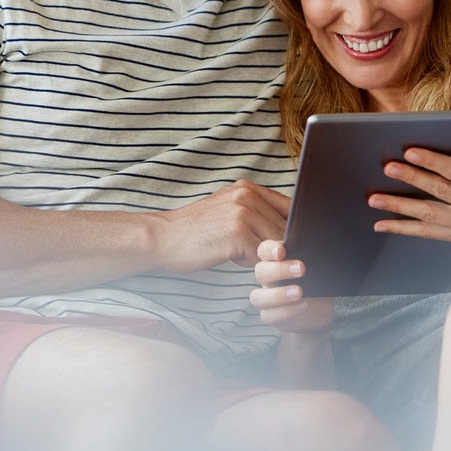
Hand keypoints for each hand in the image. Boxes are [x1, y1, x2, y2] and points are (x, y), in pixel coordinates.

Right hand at [153, 179, 289, 271]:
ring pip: (275, 244)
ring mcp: (242, 213)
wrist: (161, 238)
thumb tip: (287, 233)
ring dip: (260, 255)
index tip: (276, 240)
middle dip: (273, 246)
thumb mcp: (226, 212)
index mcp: (246, 188)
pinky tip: (229, 256)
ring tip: (236, 251)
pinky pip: (260, 257)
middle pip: (284, 228)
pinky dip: (248, 263)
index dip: (288, 228)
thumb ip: (256, 215)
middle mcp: (247, 195)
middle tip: (248, 249)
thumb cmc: (193, 231)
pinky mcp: (237, 234)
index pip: (289, 207)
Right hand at [249, 239, 333, 333]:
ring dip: (278, 294)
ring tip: (299, 292)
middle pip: (261, 271)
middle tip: (301, 269)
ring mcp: (266, 298)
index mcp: (274, 261)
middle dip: (280, 270)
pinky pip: (269, 315)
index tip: (282, 251)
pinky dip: (286, 311)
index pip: (264, 250)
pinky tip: (303, 306)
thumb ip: (313, 258)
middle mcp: (267, 278)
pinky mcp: (271, 315)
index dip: (270, 250)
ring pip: (258, 297)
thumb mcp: (318, 268)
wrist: (318, 309)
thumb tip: (319, 249)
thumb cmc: (316, 282)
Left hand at [370, 128, 450, 243]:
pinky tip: (382, 224)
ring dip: (399, 207)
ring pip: (430, 216)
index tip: (410, 151)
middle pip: (440, 192)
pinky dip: (403, 229)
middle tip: (387, 168)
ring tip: (374, 199)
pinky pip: (429, 234)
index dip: (434, 161)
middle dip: (412, 179)